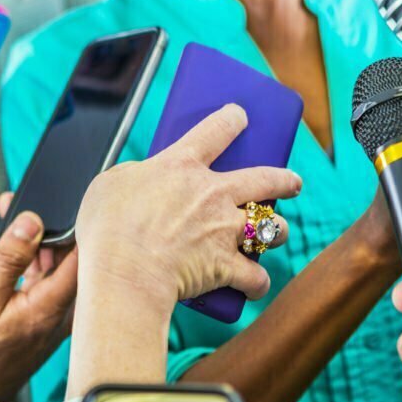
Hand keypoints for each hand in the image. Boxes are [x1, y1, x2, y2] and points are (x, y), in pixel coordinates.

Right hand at [0, 197, 77, 401]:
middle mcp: (63, 310)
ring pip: (57, 266)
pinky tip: (15, 246)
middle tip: (25, 205)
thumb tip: (30, 222)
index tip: (63, 200)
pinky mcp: (46, 315)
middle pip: (72, 257)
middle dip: (51, 226)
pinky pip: (46, 279)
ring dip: (39, 242)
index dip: (76, 222)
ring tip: (15, 217)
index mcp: (54, 305)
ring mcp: (56, 313)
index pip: (84, 254)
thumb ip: (8, 258)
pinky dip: (33, 261)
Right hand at [76, 104, 299, 305]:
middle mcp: (213, 194)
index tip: (240, 116)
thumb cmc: (108, 229)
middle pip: (264, 179)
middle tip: (293, 182)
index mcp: (182, 166)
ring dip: (278, 231)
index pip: (216, 130)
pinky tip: (256, 286)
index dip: (232, 119)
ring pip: (272, 227)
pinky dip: (258, 283)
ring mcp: (224, 230)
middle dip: (284, 180)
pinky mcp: (226, 266)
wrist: (125, 273)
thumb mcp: (109, 185)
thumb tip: (143, 180)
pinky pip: (255, 276)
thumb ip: (133, 177)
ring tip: (278, 234)